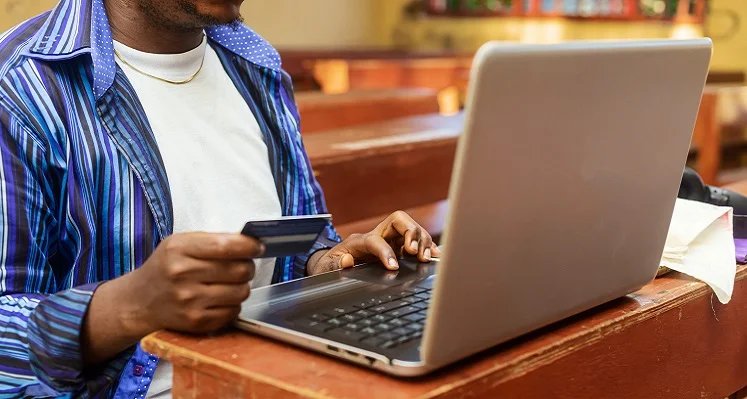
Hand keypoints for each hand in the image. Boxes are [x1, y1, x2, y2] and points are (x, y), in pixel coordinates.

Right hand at [83, 233, 262, 364]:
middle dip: (247, 267)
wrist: (138, 302)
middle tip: (242, 266)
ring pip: (241, 292)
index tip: (257, 246)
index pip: (226, 246)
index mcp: (179, 249)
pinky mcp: (196, 322)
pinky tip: (221, 299)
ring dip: (242, 286)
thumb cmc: (164, 268)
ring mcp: (189, 301)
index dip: (249, 246)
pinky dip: (233, 304)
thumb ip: (212, 240)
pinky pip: (234, 312)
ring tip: (229, 283)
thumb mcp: (179, 244)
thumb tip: (249, 243)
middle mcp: (182, 274)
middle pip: (239, 270)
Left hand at [307, 211, 439, 274]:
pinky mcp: (398, 247)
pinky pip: (417, 241)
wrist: (333, 264)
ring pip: (411, 229)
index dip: (386, 252)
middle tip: (416, 253)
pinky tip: (435, 255)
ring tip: (426, 258)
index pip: (375, 239)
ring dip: (422, 241)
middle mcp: (377, 235)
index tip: (393, 267)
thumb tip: (347, 261)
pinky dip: (428, 246)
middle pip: (399, 221)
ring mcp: (389, 240)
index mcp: (358, 240)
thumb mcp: (326, 267)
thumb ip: (335, 265)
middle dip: (411, 234)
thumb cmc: (330, 265)